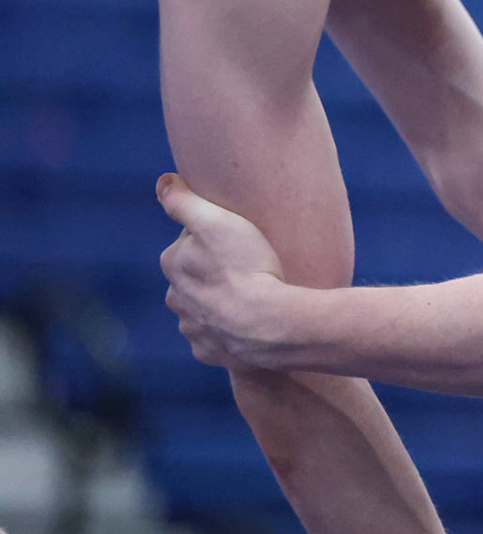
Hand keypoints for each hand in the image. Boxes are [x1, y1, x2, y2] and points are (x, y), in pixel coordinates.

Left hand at [156, 173, 296, 368]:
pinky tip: (250, 323)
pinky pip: (217, 338)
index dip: (217, 239)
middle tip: (249, 269)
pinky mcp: (210, 352)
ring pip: (203, 310)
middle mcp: (175, 298)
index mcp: (173, 264)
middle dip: (214, 274)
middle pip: (195, 278)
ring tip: (254, 298)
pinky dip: (229, 331)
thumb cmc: (246, 266)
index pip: (190, 243)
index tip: (240, 242)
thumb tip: (163, 181)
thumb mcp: (217, 221)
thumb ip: (185, 201)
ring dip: (220, 304)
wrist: (269, 324)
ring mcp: (192, 329)